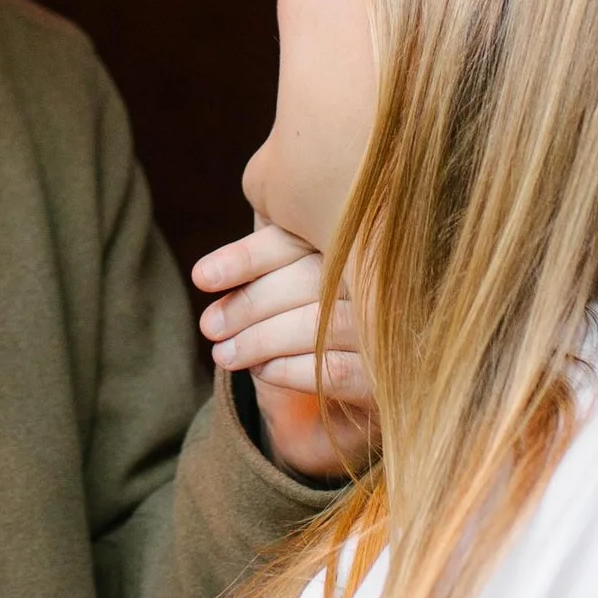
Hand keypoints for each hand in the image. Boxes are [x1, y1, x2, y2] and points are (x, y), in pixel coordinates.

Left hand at [195, 218, 375, 480]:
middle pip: (311, 280)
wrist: (342, 406)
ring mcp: (395, 329)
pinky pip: (337, 370)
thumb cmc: (310, 323)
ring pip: (320, 324)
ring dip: (260, 339)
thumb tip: (258, 192)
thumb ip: (284, 236)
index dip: (247, 257)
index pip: (301, 240)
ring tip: (224, 354)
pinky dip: (291, 369)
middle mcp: (386, 281)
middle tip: (209, 325)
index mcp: (361, 244)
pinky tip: (263, 372)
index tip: (202, 277)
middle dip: (249, 303)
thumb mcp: (291, 277)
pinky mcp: (393, 380)